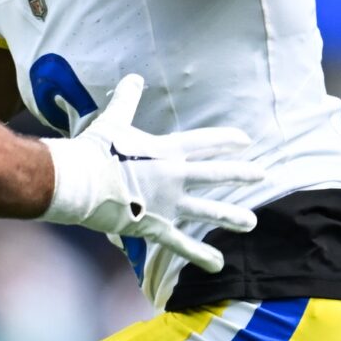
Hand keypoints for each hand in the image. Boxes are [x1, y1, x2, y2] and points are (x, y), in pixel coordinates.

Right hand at [42, 76, 266, 271]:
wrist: (78, 182)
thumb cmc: (94, 150)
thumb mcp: (113, 121)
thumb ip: (127, 100)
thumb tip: (133, 76)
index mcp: (165, 150)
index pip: (204, 142)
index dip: (226, 140)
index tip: (246, 140)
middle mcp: (173, 176)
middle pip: (215, 174)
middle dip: (240, 174)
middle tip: (262, 174)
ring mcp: (167, 203)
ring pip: (207, 211)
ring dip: (231, 216)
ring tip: (252, 223)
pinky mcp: (155, 226)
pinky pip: (182, 244)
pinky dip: (199, 255)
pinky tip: (218, 264)